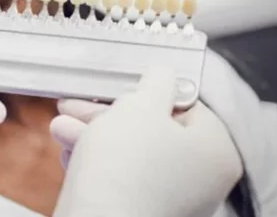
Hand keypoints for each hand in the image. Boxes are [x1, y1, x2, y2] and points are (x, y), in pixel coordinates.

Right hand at [50, 67, 242, 216]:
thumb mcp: (141, 106)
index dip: (150, 92)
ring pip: (130, 152)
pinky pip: (120, 177)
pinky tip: (68, 152)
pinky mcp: (141, 210)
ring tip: (61, 127)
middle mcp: (200, 178)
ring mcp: (171, 198)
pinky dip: (94, 162)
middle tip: (75, 104)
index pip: (188, 107)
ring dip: (91, 134)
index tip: (120, 86)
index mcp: (215, 150)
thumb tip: (163, 73)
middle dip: (106, 114)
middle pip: (152, 129)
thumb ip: (156, 82)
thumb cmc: (127, 163)